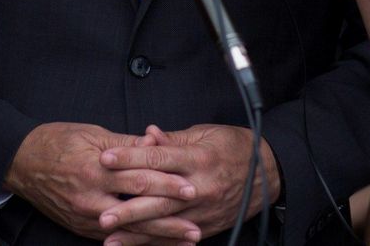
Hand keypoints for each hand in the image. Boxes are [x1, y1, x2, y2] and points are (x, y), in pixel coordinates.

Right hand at [5, 123, 197, 240]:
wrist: (20, 163)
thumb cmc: (56, 142)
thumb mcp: (92, 134)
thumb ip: (126, 144)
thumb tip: (154, 143)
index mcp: (95, 169)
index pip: (138, 178)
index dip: (167, 184)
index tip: (191, 187)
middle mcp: (90, 197)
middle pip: (137, 210)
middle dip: (169, 221)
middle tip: (196, 227)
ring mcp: (84, 216)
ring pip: (128, 230)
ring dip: (158, 237)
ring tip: (184, 241)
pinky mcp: (80, 227)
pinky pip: (114, 237)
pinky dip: (136, 241)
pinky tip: (154, 243)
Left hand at [99, 124, 278, 244]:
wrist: (267, 173)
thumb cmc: (234, 147)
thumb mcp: (205, 134)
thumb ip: (172, 139)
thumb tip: (146, 135)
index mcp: (198, 158)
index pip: (157, 158)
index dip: (129, 158)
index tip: (104, 159)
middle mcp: (200, 187)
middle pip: (158, 198)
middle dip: (128, 208)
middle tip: (101, 214)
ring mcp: (203, 211)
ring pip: (164, 224)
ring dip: (135, 232)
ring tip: (109, 238)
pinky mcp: (205, 227)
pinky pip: (176, 238)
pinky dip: (155, 244)